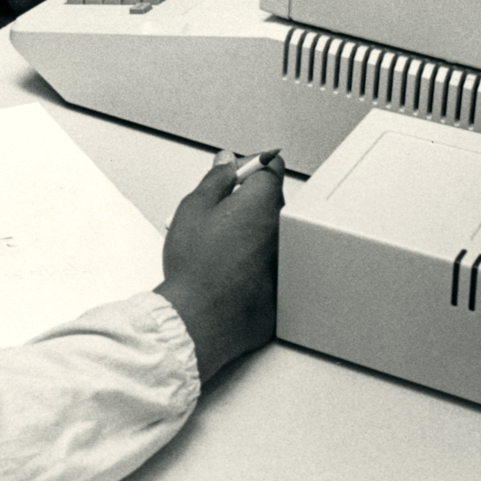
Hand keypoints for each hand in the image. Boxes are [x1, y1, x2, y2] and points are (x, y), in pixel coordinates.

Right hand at [154, 149, 282, 383]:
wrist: (199, 318)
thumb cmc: (194, 266)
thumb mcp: (194, 209)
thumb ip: (216, 179)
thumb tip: (227, 162)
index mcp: (262, 204)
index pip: (272, 167)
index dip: (252, 166)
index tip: (237, 174)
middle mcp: (282, 230)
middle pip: (273, 200)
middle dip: (249, 199)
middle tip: (219, 212)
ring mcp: (286, 260)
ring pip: (272, 233)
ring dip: (254, 231)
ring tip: (223, 246)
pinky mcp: (284, 288)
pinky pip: (273, 262)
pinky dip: (257, 260)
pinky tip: (233, 270)